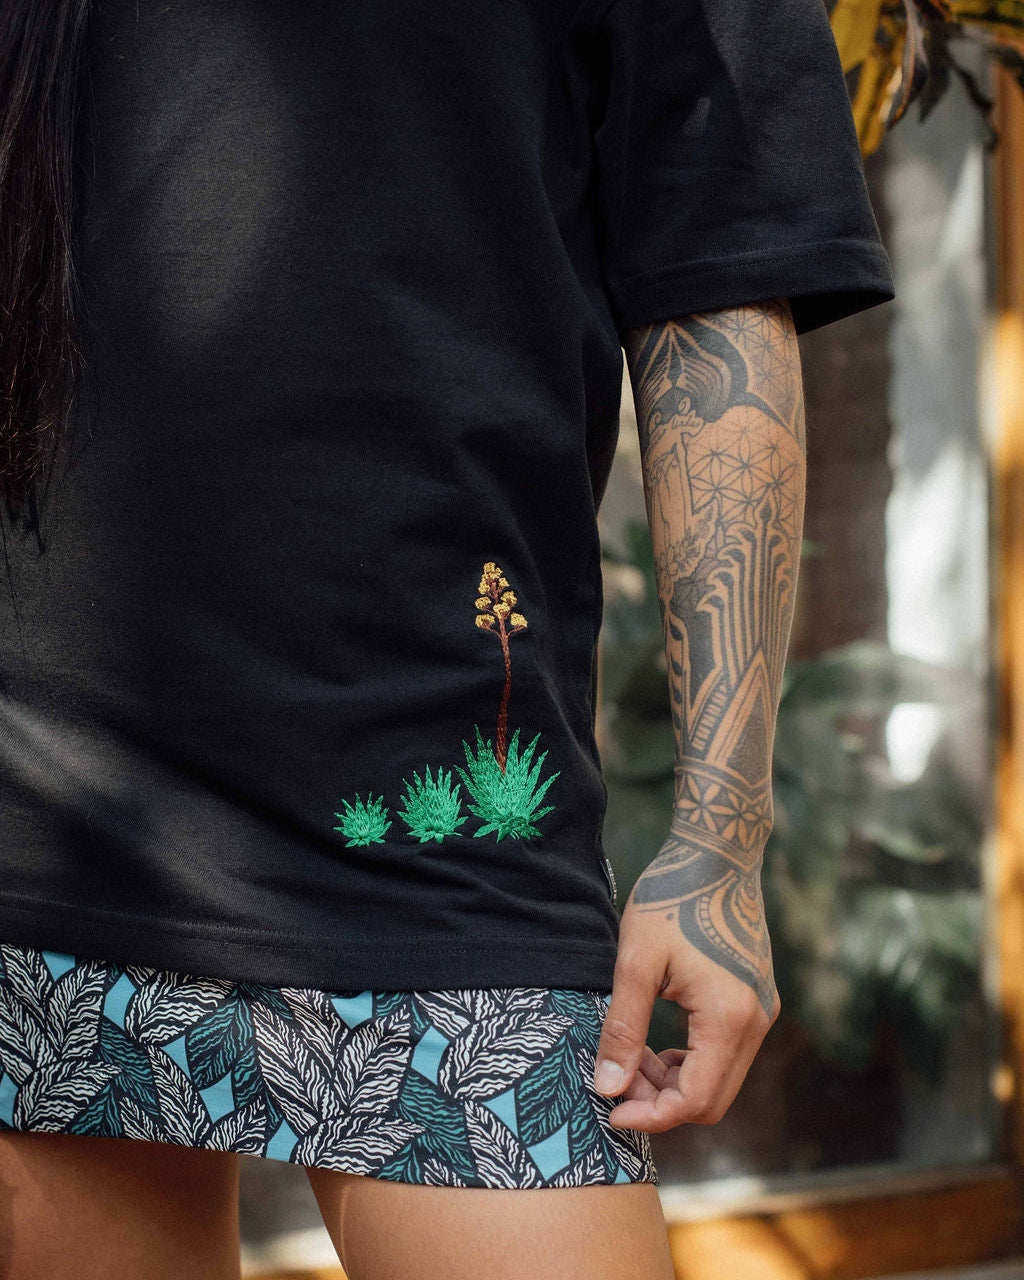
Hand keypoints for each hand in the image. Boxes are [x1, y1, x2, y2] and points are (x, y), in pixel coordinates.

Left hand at [591, 872, 780, 1133]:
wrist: (716, 853)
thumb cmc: (672, 898)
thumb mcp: (636, 962)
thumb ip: (623, 1028)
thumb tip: (608, 1087)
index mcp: (729, 1018)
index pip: (694, 1100)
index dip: (650, 1116)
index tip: (609, 1109)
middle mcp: (757, 1022)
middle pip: (712, 1099)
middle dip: (660, 1102)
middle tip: (616, 1078)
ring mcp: (762, 1010)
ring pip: (720, 1079)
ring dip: (674, 1081)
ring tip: (630, 1054)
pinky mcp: (757, 999)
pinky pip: (727, 1053)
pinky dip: (691, 1059)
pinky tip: (656, 1039)